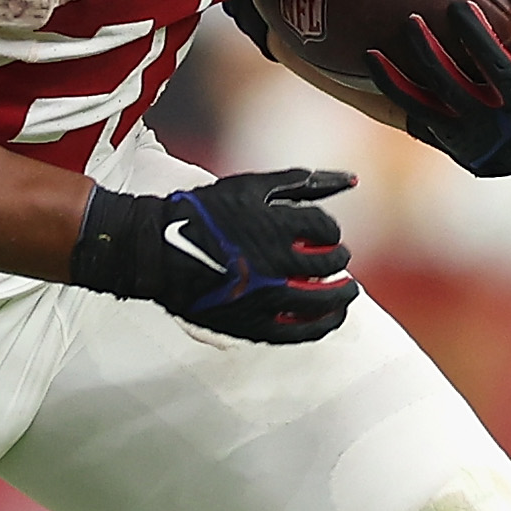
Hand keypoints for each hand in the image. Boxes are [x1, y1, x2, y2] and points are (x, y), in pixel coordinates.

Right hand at [66, 168, 359, 342]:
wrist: (158, 251)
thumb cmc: (202, 214)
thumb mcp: (251, 187)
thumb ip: (303, 183)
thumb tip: (352, 179)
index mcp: (276, 227)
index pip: (326, 229)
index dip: (328, 230)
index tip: (321, 232)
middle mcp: (275, 264)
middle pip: (329, 264)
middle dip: (338, 259)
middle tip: (336, 258)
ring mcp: (265, 298)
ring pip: (323, 302)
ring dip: (341, 296)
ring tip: (346, 291)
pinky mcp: (252, 325)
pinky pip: (298, 331)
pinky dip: (320, 326)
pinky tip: (329, 318)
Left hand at [370, 0, 510, 178]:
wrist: (506, 151)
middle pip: (499, 68)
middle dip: (478, 37)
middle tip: (458, 6)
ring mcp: (482, 120)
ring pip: (451, 86)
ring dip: (428, 53)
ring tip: (410, 21)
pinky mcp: (448, 132)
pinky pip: (414, 103)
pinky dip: (391, 79)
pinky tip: (369, 53)